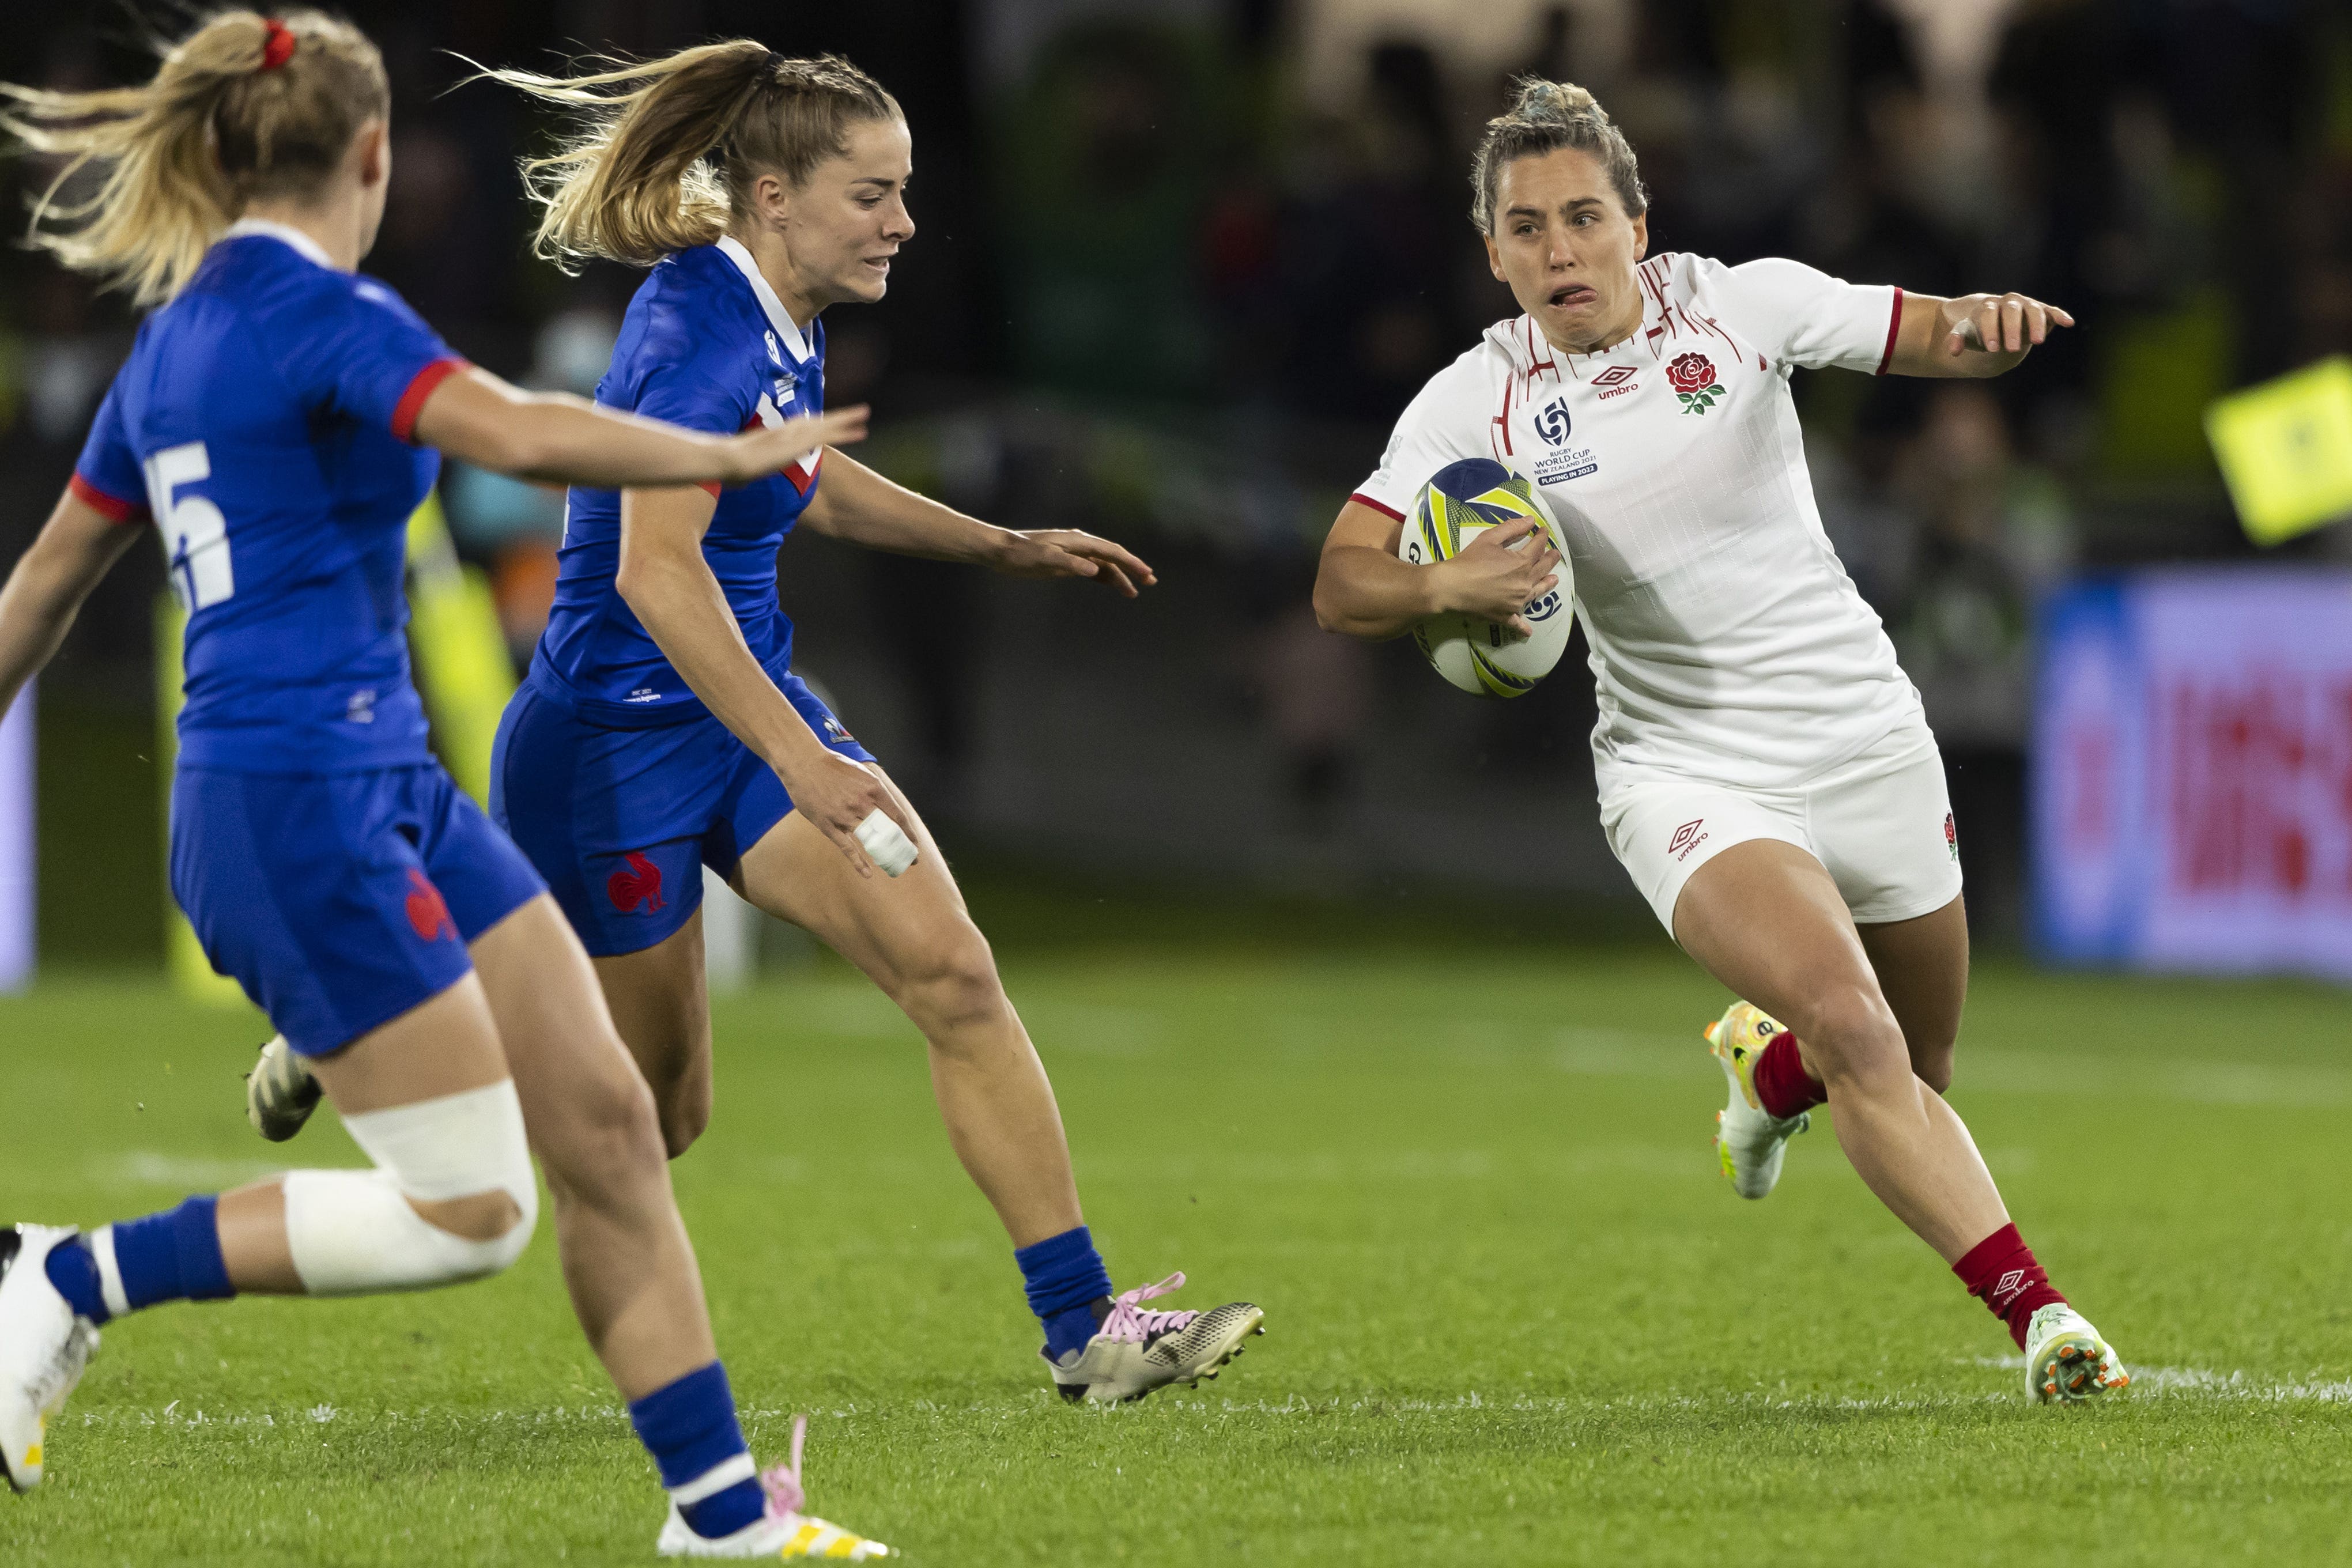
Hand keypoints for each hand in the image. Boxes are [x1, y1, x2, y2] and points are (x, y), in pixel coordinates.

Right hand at [723, 406, 869, 484]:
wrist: (726, 461)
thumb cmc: (726, 469)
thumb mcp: (741, 473)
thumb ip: (745, 476)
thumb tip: (736, 483)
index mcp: (775, 437)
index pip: (799, 429)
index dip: (815, 426)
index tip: (827, 424)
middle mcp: (787, 432)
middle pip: (816, 422)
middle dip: (836, 417)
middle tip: (857, 411)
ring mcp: (794, 436)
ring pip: (826, 424)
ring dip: (846, 418)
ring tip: (865, 412)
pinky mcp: (800, 443)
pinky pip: (829, 436)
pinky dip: (846, 432)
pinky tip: (861, 431)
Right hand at [773, 745, 913, 878]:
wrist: (803, 762)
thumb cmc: (832, 765)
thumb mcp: (861, 771)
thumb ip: (874, 789)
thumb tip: (886, 804)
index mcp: (873, 788)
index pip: (897, 815)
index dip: (908, 832)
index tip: (914, 843)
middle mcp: (862, 803)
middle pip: (887, 831)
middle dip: (901, 847)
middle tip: (911, 860)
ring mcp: (844, 815)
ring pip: (869, 840)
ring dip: (883, 854)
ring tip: (893, 865)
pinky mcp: (828, 825)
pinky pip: (846, 847)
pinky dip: (858, 862)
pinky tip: (868, 873)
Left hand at [989, 529, 1157, 596]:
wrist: (1002, 551)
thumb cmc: (1021, 554)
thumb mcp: (1044, 560)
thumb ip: (1070, 564)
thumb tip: (1095, 570)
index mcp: (1078, 542)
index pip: (1111, 551)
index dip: (1131, 563)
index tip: (1146, 574)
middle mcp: (1080, 545)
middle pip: (1113, 556)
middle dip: (1132, 568)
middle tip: (1150, 582)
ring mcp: (1075, 554)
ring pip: (1104, 565)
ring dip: (1119, 576)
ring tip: (1133, 592)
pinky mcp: (1068, 562)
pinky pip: (1093, 570)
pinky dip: (1105, 578)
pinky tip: (1112, 586)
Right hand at [1431, 515, 1560, 635]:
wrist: (1451, 587)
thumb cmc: (1469, 561)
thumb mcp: (1489, 538)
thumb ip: (1511, 528)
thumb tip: (1531, 521)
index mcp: (1522, 563)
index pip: (1537, 547)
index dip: (1541, 537)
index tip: (1543, 531)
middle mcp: (1524, 584)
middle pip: (1542, 569)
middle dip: (1550, 559)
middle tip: (1555, 554)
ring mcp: (1516, 602)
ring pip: (1536, 593)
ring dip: (1546, 585)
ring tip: (1554, 580)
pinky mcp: (1505, 616)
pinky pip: (1516, 623)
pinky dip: (1523, 627)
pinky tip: (1528, 631)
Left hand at [1940, 293, 2072, 359]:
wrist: (1996, 323)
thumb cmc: (1979, 331)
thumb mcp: (1967, 335)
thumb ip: (1958, 340)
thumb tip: (1952, 351)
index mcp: (1988, 307)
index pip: (1989, 315)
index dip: (1990, 330)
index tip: (1991, 348)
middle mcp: (2008, 303)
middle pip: (2012, 311)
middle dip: (2012, 329)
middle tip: (2011, 349)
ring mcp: (2026, 305)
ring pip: (2033, 309)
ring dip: (2036, 324)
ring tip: (2037, 342)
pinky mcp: (2042, 311)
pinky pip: (2051, 311)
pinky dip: (2059, 315)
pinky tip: (2068, 323)